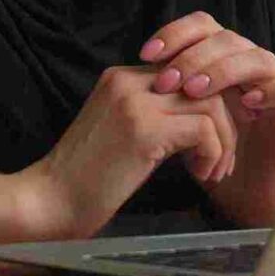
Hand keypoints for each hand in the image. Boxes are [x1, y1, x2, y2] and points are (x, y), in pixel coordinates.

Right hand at [0, 60, 239, 245]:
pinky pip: (203, 129)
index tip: (218, 137)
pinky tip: (201, 174)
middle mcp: (128, 80)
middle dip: (225, 122)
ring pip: (211, 104)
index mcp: (122, 78)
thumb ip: (154, 114)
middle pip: (205, 83)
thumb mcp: (123, 132)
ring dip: (223, 141)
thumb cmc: (86, 179)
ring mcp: (135, 102)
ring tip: (213, 170)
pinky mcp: (143, 129)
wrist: (49, 202)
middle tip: (223, 159)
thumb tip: (203, 117)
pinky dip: (213, 153)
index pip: (188, 72)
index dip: (212, 104)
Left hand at [140, 12, 274, 227]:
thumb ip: (167, 95)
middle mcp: (250, 66)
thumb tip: (134, 73)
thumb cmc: (210, 159)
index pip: (202, 28)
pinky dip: (272, 89)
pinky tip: (248, 101)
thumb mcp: (180, 122)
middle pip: (228, 38)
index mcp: (222, 62)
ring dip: (224, 70)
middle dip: (193, 56)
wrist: (246, 196)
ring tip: (196, 91)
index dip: (176, 34)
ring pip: (258, 57)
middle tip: (167, 81)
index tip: (146, 54)